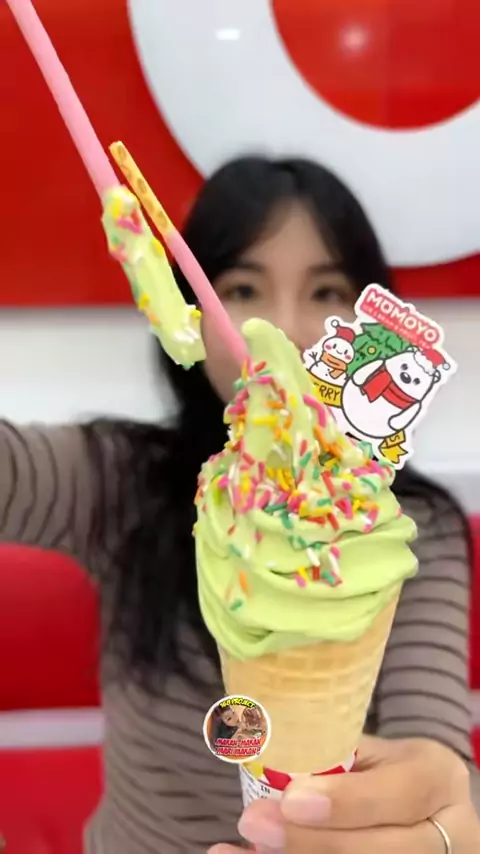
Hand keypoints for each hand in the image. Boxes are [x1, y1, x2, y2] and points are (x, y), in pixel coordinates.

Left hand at [208, 736, 479, 852]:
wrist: (422, 813)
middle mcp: (449, 832)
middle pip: (382, 850)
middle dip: (311, 842)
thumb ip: (336, 754)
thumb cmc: (386, 771)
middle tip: (253, 824)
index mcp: (439, 779)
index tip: (290, 798)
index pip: (401, 794)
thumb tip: (264, 745)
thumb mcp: (378, 753)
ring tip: (244, 850)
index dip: (346, 802)